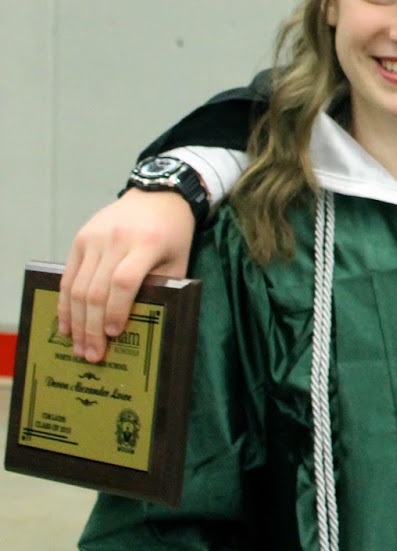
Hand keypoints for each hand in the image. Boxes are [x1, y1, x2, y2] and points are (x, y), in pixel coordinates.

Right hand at [60, 189, 196, 362]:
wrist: (158, 195)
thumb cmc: (173, 233)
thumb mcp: (178, 259)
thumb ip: (161, 287)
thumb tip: (140, 325)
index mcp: (147, 243)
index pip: (124, 281)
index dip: (117, 310)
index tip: (114, 334)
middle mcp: (117, 239)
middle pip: (97, 289)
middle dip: (93, 327)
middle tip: (93, 354)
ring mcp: (94, 237)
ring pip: (78, 286)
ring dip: (76, 321)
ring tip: (79, 346)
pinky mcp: (80, 238)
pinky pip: (68, 276)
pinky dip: (65, 302)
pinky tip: (66, 323)